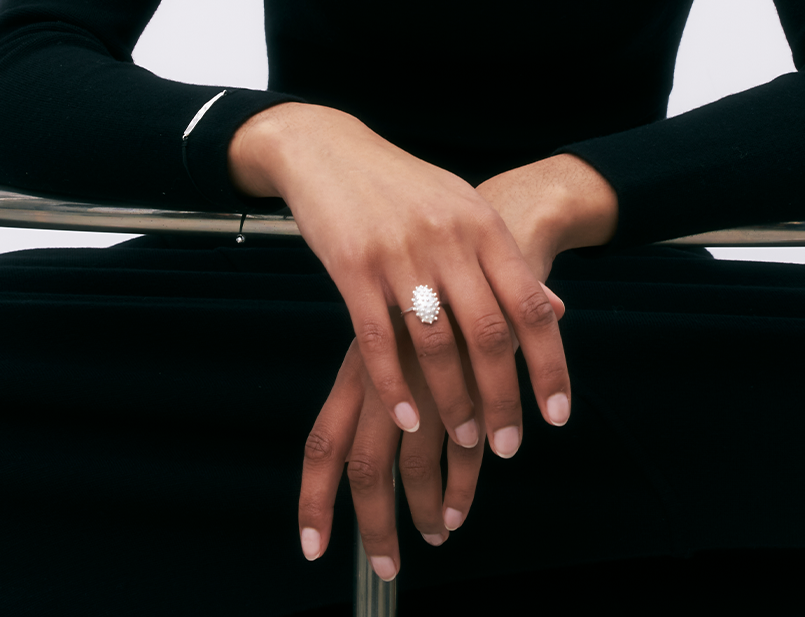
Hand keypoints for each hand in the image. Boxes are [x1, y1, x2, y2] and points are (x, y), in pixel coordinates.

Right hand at [229, 104, 571, 456]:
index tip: (558, 415)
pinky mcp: (352, 266)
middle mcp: (449, 238)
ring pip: (436, 345)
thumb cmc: (405, 188)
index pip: (531, 306)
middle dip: (503, 399)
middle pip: (489, 334)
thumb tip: (557, 309)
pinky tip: (408, 419)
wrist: (331, 149)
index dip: (549, 365)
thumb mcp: (466, 211)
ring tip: (464, 438)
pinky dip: (395, 387)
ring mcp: (399, 252)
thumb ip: (507, 261)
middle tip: (510, 446)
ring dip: (453, 401)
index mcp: (483, 225)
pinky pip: (378, 340)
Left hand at [300, 290, 565, 576]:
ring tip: (436, 534)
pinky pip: (462, 453)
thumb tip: (357, 464)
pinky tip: (460, 508)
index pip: (323, 445)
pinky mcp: (471, 379)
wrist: (492, 236)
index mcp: (357, 368)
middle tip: (387, 569)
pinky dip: (462, 489)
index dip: (314, 501)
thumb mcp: (395, 327)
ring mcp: (428, 383)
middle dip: (375, 528)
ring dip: (423, 511)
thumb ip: (378, 384)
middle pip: (365, 470)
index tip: (312, 548)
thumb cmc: (436, 288)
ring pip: (415, 467)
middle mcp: (386, 380)